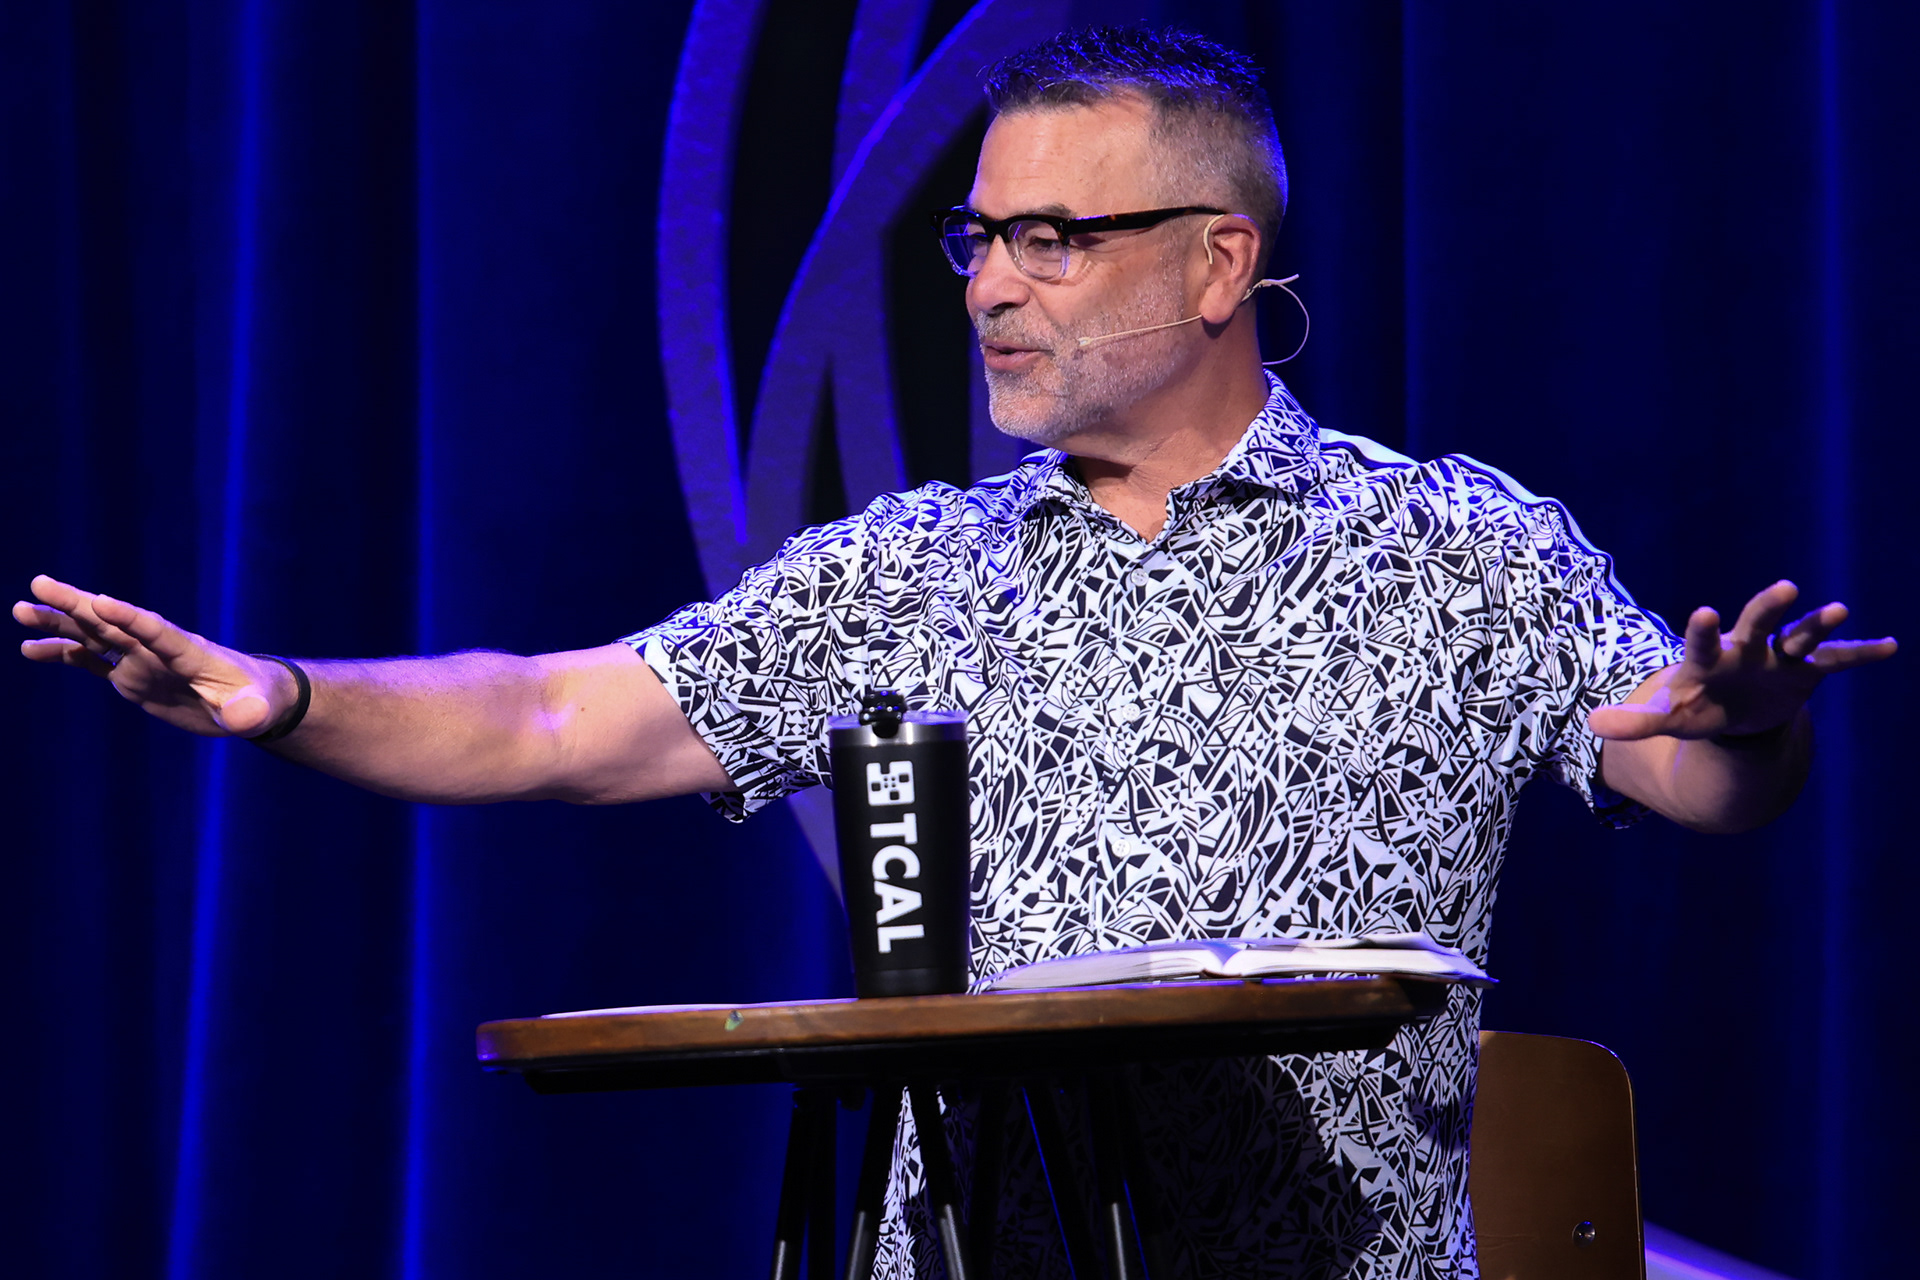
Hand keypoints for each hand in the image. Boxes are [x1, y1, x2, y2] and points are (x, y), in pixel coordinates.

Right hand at [14, 575, 295, 737]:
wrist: (249, 700)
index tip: (100, 600)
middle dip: (77, 603)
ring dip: (59, 623)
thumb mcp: (256, 710)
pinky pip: (90, 661)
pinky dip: (62, 653)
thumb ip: (248, 712)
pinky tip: (30, 648)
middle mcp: (158, 649)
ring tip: (21, 611)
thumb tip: (245, 720)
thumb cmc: (257, 700)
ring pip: (94, 635)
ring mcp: (141, 660)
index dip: (129, 617)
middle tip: (39, 583)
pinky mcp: (131, 676)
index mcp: (188, 651)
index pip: (156, 630)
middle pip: (113, 621)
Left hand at [1589, 580, 1896, 741]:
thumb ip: (1635, 722)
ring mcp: (1779, 658)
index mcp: (1708, 659)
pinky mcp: (1807, 672)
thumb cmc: (1695, 709)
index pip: (1703, 642)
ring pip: (1800, 635)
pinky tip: (1890, 646)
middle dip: (1768, 607)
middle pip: (1757, 622)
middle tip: (1785, 588)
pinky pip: (1837, 661)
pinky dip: (1861, 653)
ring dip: (1818, 624)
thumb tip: (1592, 726)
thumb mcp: (1668, 719)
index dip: (1703, 630)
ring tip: (1838, 609)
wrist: (1731, 714)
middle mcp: (1746, 649)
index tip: (1703, 613)